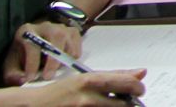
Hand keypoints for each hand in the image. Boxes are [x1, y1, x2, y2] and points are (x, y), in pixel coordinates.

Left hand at [5, 19, 82, 83]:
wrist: (38, 40)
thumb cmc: (23, 55)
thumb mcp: (13, 64)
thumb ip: (14, 75)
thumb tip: (23, 81)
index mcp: (26, 31)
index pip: (32, 45)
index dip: (32, 63)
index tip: (30, 78)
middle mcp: (45, 25)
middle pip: (55, 39)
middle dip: (52, 61)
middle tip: (48, 77)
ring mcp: (62, 27)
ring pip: (68, 44)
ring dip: (62, 61)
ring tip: (53, 69)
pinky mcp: (73, 32)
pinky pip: (76, 48)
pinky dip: (71, 59)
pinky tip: (60, 62)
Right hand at [22, 71, 152, 104]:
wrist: (34, 106)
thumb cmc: (60, 92)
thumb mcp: (85, 79)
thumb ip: (114, 76)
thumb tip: (141, 72)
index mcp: (91, 81)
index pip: (126, 83)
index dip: (137, 88)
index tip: (140, 91)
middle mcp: (88, 98)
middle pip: (123, 104)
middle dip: (131, 103)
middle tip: (131, 102)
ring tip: (113, 105)